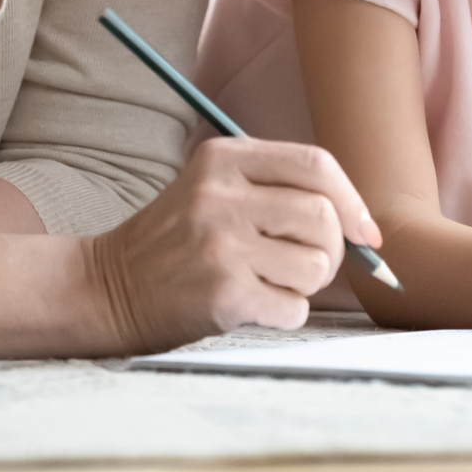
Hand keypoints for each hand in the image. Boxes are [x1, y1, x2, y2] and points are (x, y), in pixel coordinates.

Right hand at [79, 137, 379, 353]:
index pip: (316, 164)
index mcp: (224, 157)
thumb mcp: (214, 189)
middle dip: (331, 250)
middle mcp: (222, 195)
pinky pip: (294, 308)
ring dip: (305, 285)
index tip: (364, 232)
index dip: (351, 200)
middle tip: (305, 265)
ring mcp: (220, 244)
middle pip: (324, 217)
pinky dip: (285, 313)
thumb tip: (364, 228)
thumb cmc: (177, 242)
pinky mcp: (221, 292)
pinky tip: (252, 305)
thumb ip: (278, 191)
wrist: (107, 287)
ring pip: (316, 266)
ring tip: (269, 282)